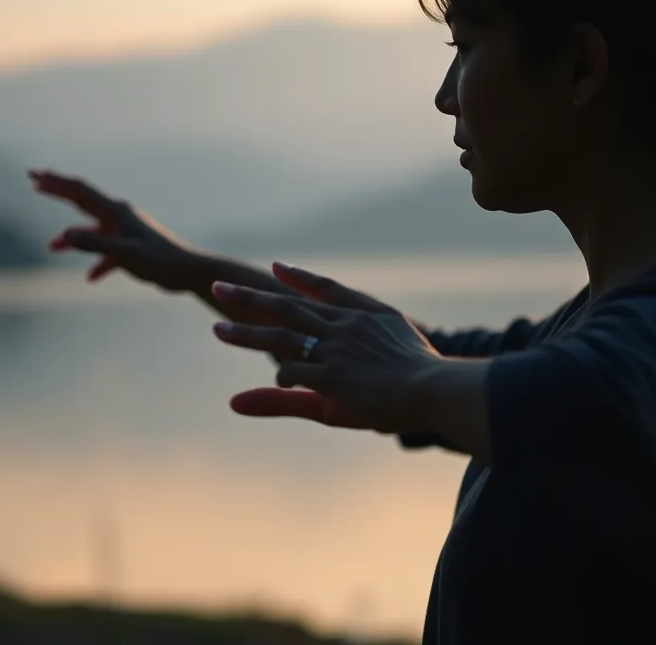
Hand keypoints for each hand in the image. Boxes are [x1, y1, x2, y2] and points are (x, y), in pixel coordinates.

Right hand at [29, 169, 197, 290]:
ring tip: (53, 247)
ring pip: (92, 229)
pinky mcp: (134, 248)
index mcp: (116, 212)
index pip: (80, 191)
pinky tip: (91, 277)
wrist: (189, 272)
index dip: (55, 182)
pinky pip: (108, 253)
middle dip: (58, 192)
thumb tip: (64, 235)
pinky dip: (97, 262)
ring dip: (72, 236)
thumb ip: (95, 245)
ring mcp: (126, 231)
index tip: (33, 175)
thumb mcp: (125, 254)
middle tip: (35, 182)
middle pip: (83, 200)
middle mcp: (120, 216)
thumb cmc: (161, 262)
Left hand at [210, 263, 444, 433]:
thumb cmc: (420, 379)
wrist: (438, 389)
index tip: (278, 267)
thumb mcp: (383, 374)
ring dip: (246, 333)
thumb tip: (327, 341)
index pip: (326, 289)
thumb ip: (383, 334)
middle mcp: (346, 326)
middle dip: (252, 298)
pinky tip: (275, 379)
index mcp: (366, 315)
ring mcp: (336, 349)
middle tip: (221, 286)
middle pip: (290, 307)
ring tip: (217, 329)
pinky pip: (294, 372)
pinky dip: (282, 376)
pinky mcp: (332, 376)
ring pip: (282, 336)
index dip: (300, 278)